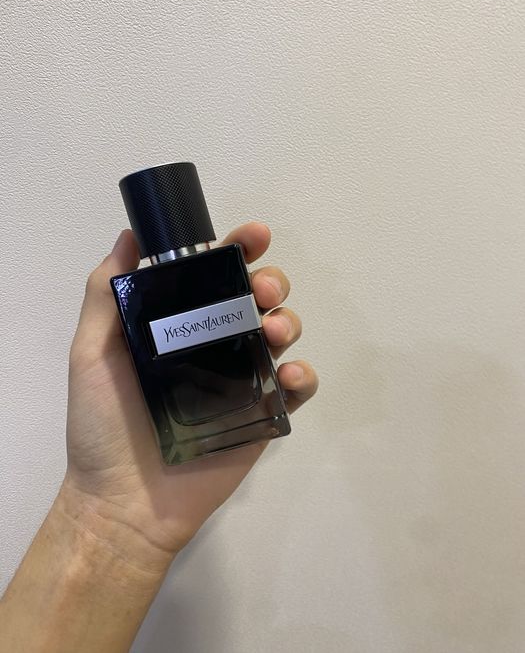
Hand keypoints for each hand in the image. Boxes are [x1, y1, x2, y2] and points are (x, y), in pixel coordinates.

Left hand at [64, 223, 317, 561]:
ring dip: (288, 320)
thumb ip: (106, 294)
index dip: (238, 249)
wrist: (125, 501)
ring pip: (283, 333)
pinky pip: (296, 388)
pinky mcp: (262, 414)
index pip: (214, 275)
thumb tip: (130, 236)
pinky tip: (288, 376)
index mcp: (180, 325)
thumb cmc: (104, 425)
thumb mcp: (92, 352)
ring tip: (273, 330)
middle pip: (257, 298)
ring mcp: (242, 379)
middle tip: (260, 290)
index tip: (251, 235)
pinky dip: (302, 375)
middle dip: (270, 281)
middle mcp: (215, 344)